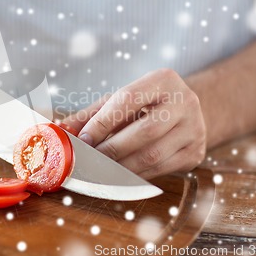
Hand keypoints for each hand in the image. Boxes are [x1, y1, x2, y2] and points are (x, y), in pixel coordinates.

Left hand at [62, 69, 205, 178]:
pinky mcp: (196, 152)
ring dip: (120, 168)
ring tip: (98, 171)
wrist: (185, 111)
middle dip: (111, 150)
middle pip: (144, 132)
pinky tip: (119, 176)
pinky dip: (135, 176)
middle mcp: (185, 101)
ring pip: (152, 156)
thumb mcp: (119, 101)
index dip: (102, 122)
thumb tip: (59, 131)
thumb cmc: (144, 104)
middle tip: (88, 162)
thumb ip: (90, 115)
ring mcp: (194, 128)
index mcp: (163, 80)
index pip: (128, 99)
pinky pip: (161, 170)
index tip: (82, 140)